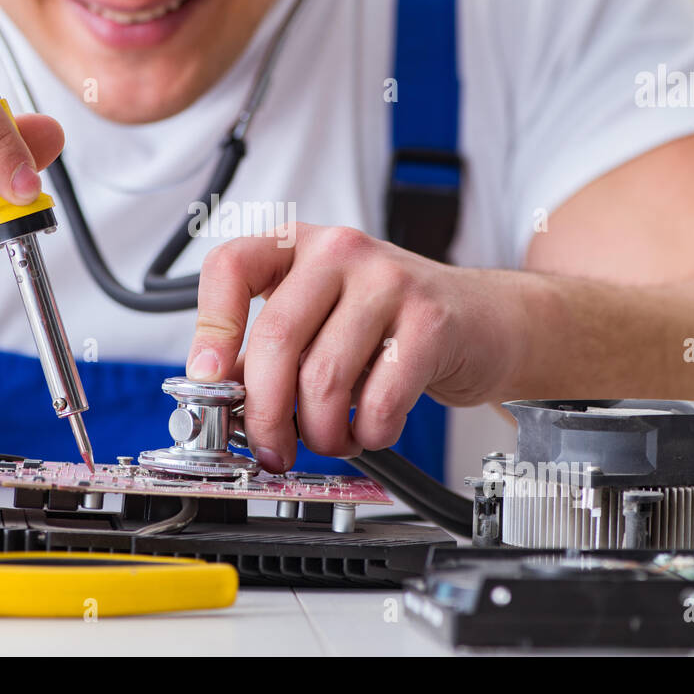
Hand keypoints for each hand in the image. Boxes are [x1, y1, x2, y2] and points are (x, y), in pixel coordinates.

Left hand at [186, 224, 529, 472]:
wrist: (484, 319)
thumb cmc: (391, 325)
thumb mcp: (320, 321)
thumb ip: (268, 351)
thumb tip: (218, 399)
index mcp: (298, 245)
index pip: (231, 267)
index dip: (212, 328)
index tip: (210, 380)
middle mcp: (340, 251)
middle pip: (276, 339)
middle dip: (266, 414)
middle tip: (272, 448)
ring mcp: (388, 280)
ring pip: (324, 378)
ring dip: (322, 432)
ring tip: (332, 439)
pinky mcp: (431, 320)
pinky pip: (380, 398)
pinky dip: (370, 432)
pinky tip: (374, 428)